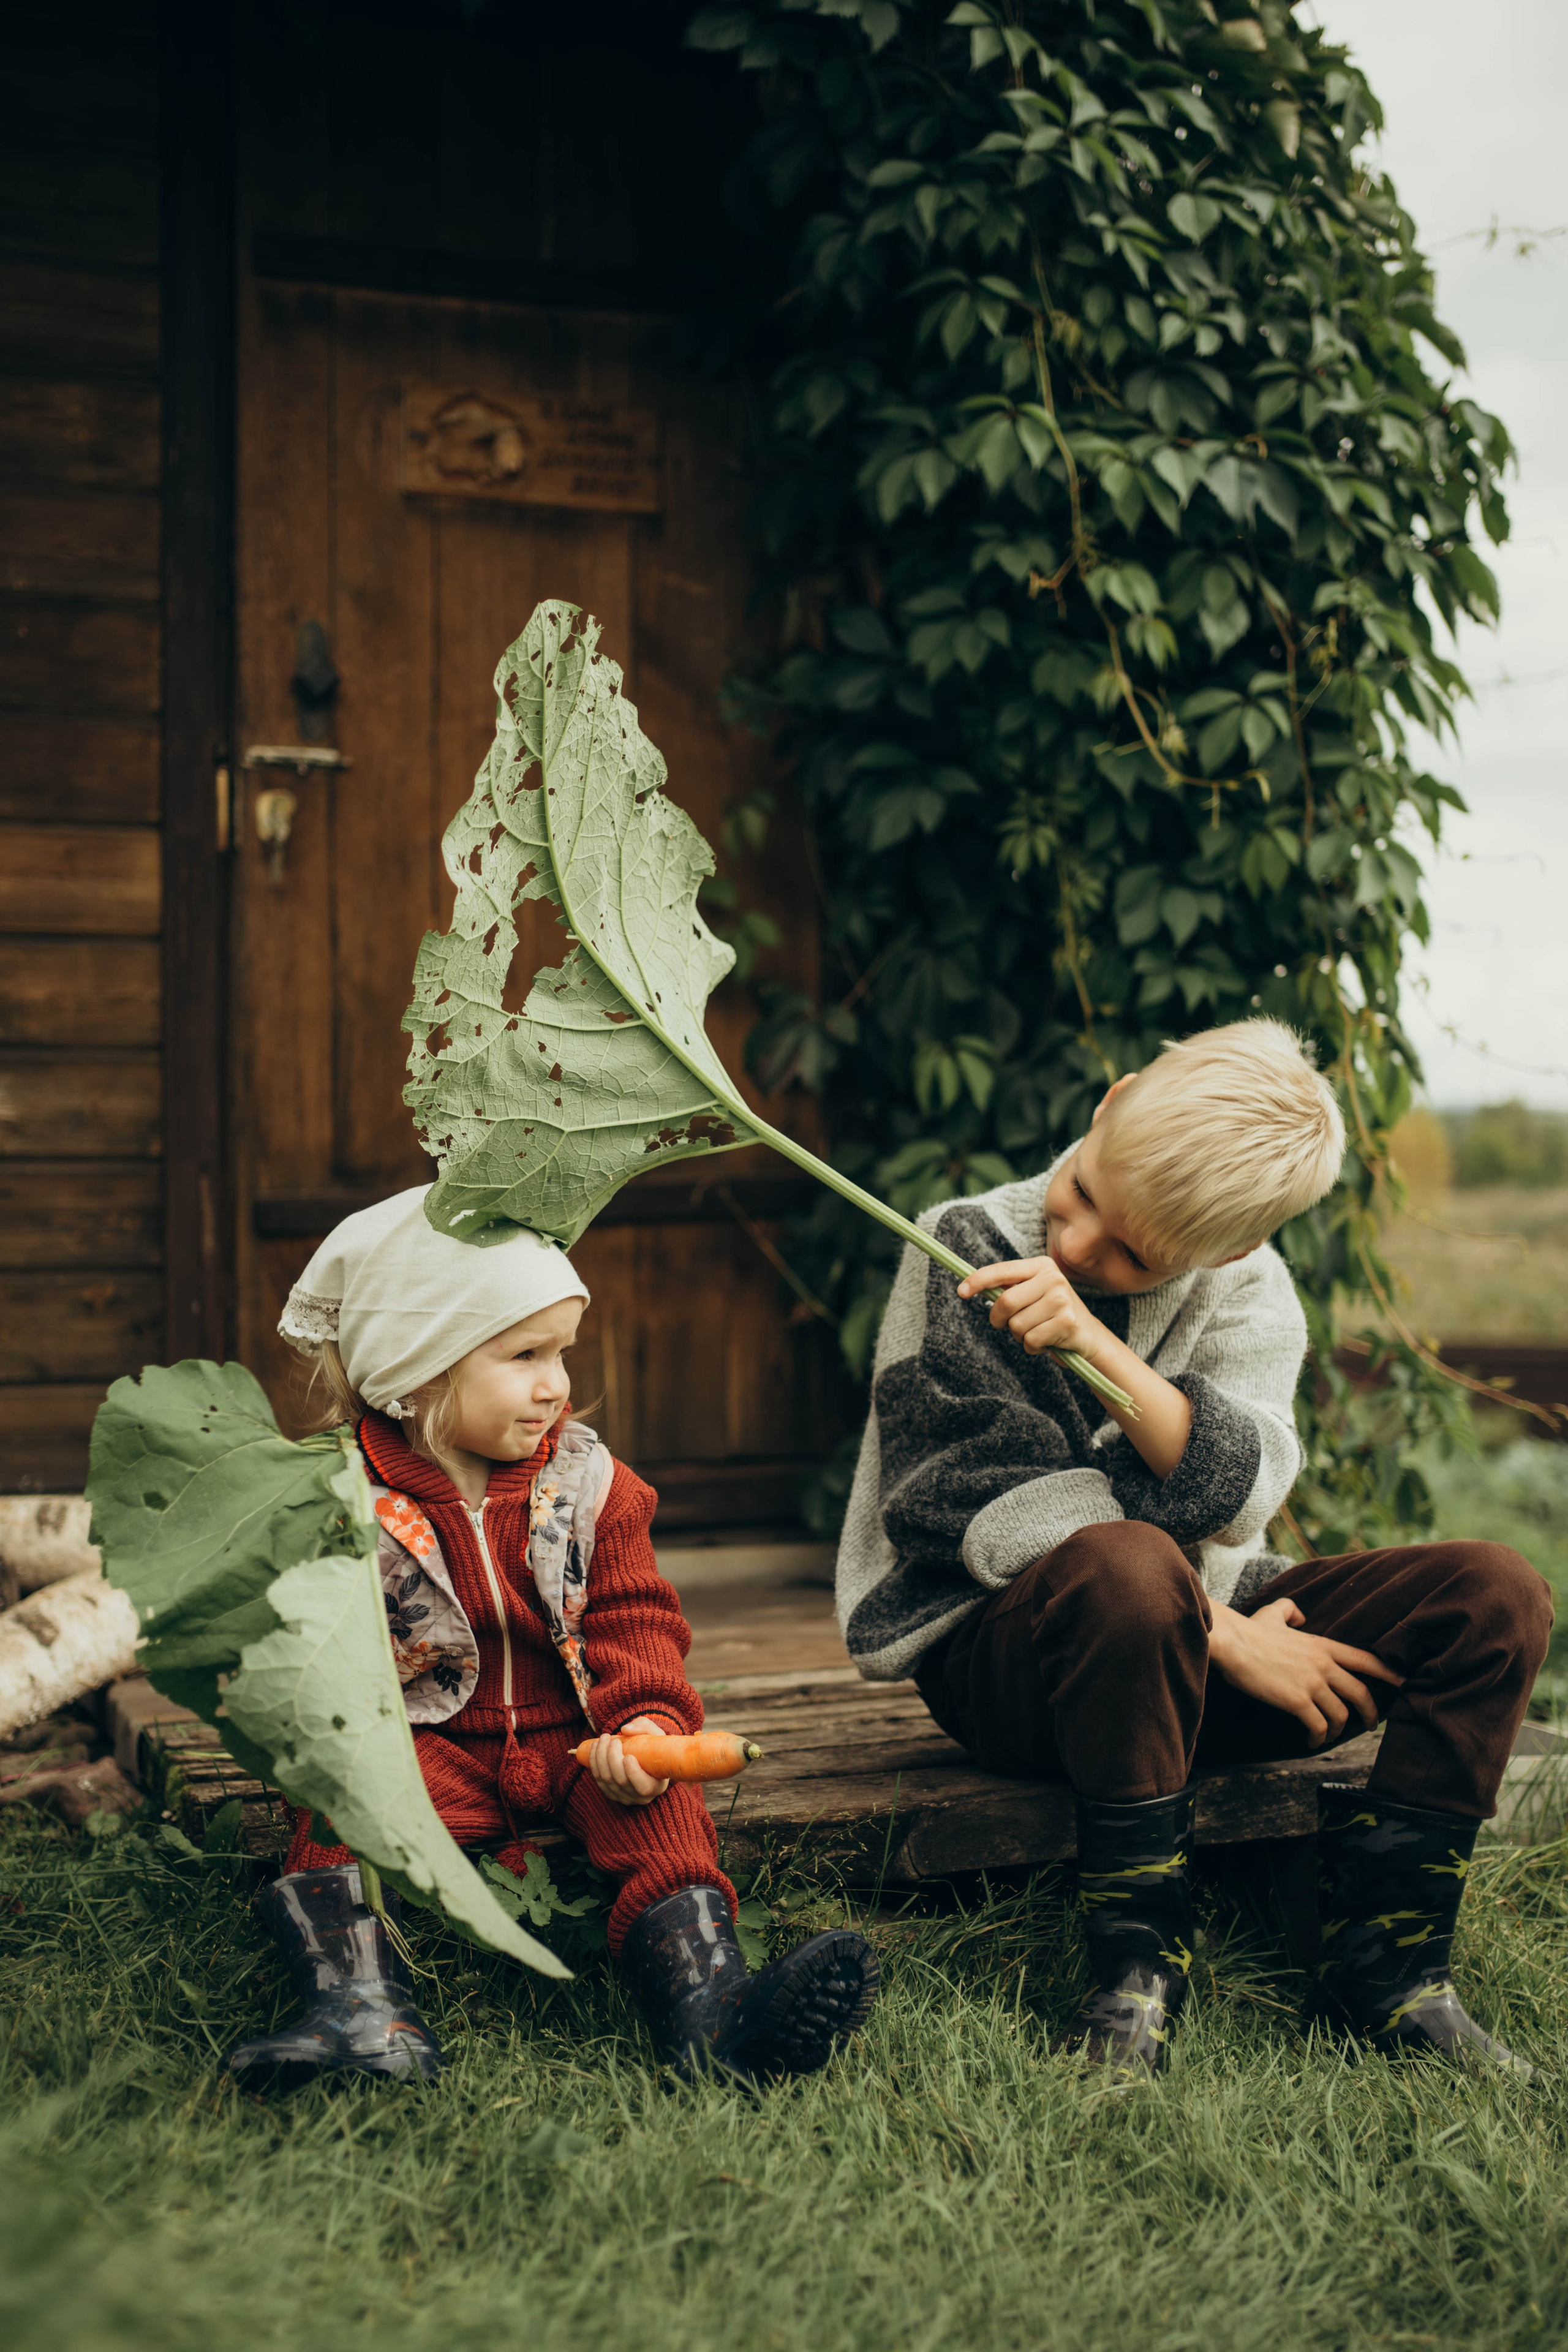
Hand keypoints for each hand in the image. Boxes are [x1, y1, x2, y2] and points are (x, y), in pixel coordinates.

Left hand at [583, 1714, 670, 1808]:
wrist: (648, 1758)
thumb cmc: (655, 1747)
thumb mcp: (656, 1735)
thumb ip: (645, 1727)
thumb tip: (625, 1729)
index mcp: (656, 1787)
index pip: (643, 1787)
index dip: (633, 1773)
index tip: (628, 1756)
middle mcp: (640, 1797)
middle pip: (620, 1781)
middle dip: (612, 1758)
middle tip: (613, 1740)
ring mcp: (623, 1797)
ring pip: (606, 1780)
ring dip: (600, 1757)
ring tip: (603, 1739)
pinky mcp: (610, 1792)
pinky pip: (598, 1779)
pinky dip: (594, 1762)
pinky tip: (595, 1747)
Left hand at [957, 1257, 1104, 1359]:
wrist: (1088, 1336)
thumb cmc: (1051, 1314)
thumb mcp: (1033, 1294)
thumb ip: (1009, 1289)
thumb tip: (970, 1287)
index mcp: (1041, 1266)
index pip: (1003, 1271)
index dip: (978, 1280)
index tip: (961, 1291)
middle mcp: (1053, 1278)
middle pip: (1005, 1302)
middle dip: (998, 1319)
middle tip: (1006, 1325)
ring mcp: (1062, 1300)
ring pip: (1016, 1325)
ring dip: (1019, 1336)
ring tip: (1036, 1331)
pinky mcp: (1067, 1322)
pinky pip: (1030, 1341)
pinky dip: (1032, 1347)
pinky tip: (1047, 1341)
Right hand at [1208, 1598, 1402, 1747]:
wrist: (1232, 1643)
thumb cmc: (1249, 1630)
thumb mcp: (1274, 1612)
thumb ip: (1292, 1610)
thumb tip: (1301, 1615)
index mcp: (1323, 1645)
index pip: (1366, 1660)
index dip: (1389, 1673)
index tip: (1403, 1684)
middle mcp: (1324, 1665)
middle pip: (1361, 1693)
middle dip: (1371, 1713)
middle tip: (1371, 1725)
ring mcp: (1312, 1684)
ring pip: (1341, 1715)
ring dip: (1337, 1730)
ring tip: (1327, 1736)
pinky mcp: (1297, 1702)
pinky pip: (1318, 1726)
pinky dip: (1317, 1738)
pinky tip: (1310, 1741)